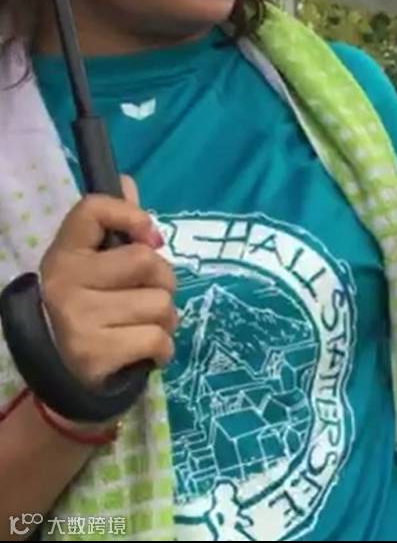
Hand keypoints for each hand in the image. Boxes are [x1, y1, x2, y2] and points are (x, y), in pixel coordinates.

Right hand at [36, 176, 176, 429]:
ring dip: (165, 321)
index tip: (148, 239)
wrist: (63, 383)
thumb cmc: (88, 314)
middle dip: (164, 283)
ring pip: (161, 304)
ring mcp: (76, 317)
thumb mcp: (93, 269)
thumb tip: (128, 182)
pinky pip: (158, 339)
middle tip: (146, 299)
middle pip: (148, 262)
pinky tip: (144, 354)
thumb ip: (113, 228)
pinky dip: (162, 350)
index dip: (133, 216)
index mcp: (64, 253)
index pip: (94, 208)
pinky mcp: (94, 352)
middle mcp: (64, 281)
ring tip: (142, 329)